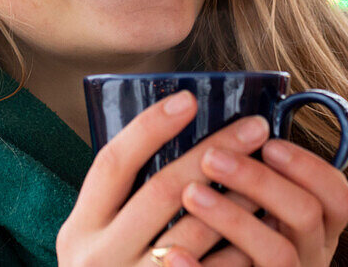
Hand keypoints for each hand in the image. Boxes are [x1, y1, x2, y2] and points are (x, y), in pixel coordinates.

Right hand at [56, 90, 272, 265]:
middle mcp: (99, 259)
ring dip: (239, 196)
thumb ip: (123, 201)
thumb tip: (179, 135)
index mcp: (80, 230)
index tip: (188, 98)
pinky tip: (266, 223)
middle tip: (253, 126)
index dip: (150, 127)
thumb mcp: (96, 240)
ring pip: (197, 231)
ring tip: (267, 169)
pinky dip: (242, 246)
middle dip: (214, 151)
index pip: (113, 163)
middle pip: (163, 190)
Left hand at [168, 138, 347, 265]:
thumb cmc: (244, 250)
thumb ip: (265, 187)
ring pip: (278, 253)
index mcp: (318, 232)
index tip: (269, 144)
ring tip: (190, 194)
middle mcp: (311, 258)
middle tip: (212, 157)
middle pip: (306, 215)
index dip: (309, 168)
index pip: (339, 197)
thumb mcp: (271, 220)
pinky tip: (172, 253)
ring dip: (233, 218)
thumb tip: (236, 130)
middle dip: (260, 180)